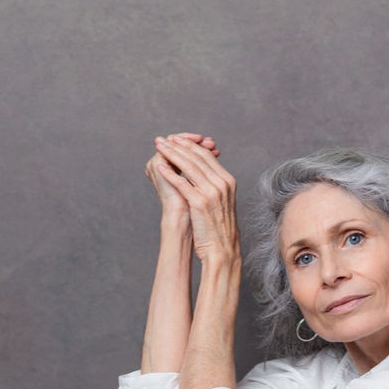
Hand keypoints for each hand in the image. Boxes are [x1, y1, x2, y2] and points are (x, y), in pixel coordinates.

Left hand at [154, 135, 238, 266]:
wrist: (222, 248)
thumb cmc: (218, 227)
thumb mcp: (221, 201)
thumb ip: (214, 185)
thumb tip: (201, 173)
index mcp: (228, 181)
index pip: (206, 156)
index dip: (190, 146)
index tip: (176, 140)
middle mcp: (222, 183)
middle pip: (197, 158)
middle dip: (178, 146)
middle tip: (163, 139)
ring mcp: (212, 192)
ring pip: (189, 167)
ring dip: (172, 155)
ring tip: (160, 148)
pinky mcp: (200, 202)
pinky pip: (182, 183)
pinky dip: (170, 173)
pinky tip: (160, 167)